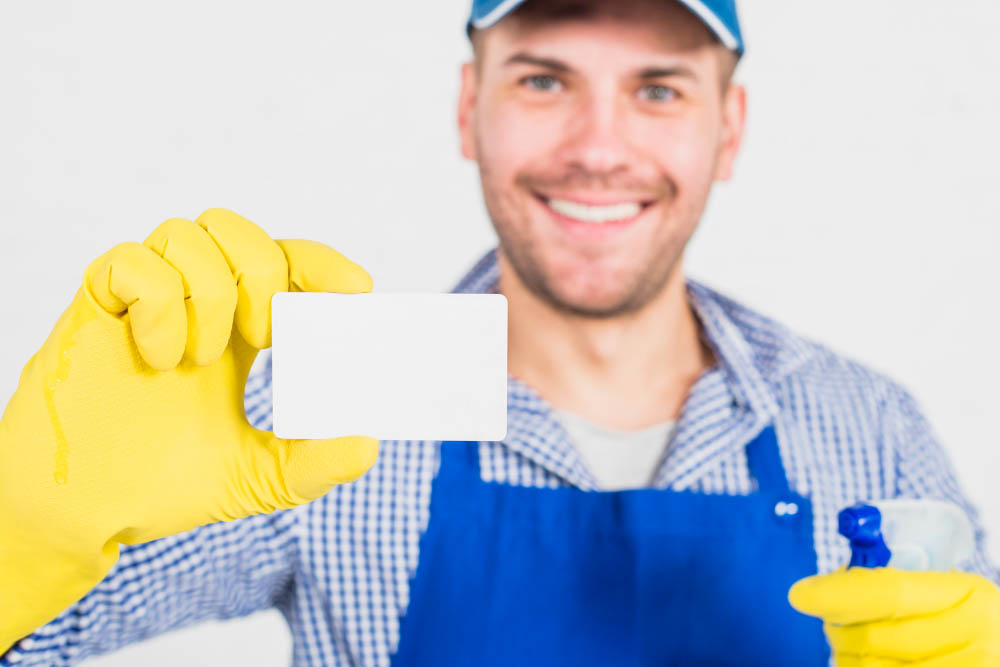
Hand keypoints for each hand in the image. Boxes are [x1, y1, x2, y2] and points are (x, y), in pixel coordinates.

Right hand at [0, 209, 377, 651]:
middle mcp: (192, 305)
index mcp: (237, 331)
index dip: (322, 264)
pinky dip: (158, 304)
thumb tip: (368, 442)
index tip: (357, 289)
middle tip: (266, 338)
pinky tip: (157, 359)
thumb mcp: (258, 479)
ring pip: (188, 233)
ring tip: (199, 360)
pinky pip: (130, 263)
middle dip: (266, 273)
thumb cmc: (162, 485)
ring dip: (209, 293)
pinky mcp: (96, 309)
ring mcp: (143, 303)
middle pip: (239, 231)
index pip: (286, 266)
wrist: (83, 513)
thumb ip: (314, 463)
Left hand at [789, 567, 999, 664]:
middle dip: (836, 626)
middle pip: (874, 636)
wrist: (996, 651)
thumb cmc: (964, 618)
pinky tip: (860, 660)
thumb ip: (896, 583)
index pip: (888, 592)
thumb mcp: (949, 592)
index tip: (801, 594)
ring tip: (846, 641)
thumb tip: (828, 584)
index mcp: (970, 597)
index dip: (837, 593)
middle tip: (826, 619)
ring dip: (845, 654)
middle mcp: (975, 642)